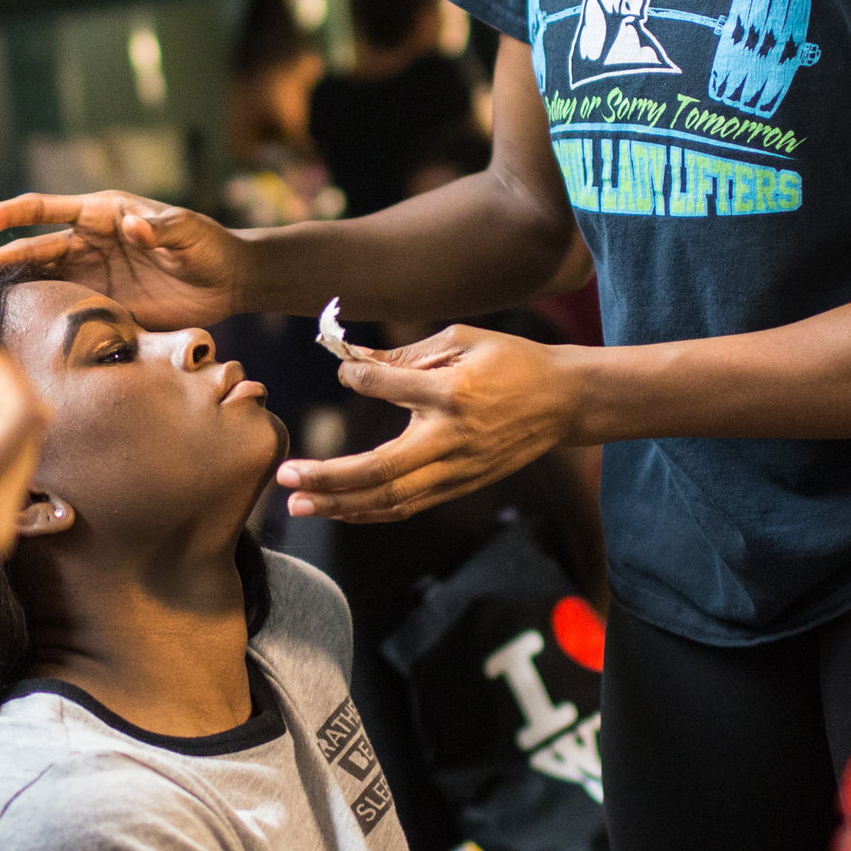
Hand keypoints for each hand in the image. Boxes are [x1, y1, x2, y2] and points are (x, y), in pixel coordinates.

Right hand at [0, 191, 244, 331]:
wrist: (227, 280)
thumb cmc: (207, 244)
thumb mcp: (188, 230)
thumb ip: (160, 227)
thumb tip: (130, 224)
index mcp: (101, 212)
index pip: (44, 209)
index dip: (10, 215)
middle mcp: (87, 240)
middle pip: (31, 249)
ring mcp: (91, 273)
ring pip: (38, 278)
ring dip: (6, 287)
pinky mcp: (101, 302)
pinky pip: (61, 306)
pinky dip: (35, 312)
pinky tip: (10, 323)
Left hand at [279, 323, 584, 521]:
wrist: (565, 401)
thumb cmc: (512, 362)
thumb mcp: (462, 339)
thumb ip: (405, 354)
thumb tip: (351, 361)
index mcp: (453, 393)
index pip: (390, 388)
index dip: (359, 379)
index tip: (344, 369)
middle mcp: (452, 439)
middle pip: (382, 469)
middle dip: (329, 477)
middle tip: (285, 475)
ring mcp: (457, 470)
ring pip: (391, 498)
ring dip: (341, 504)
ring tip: (297, 504)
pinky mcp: (460, 485)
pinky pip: (407, 505)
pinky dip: (368, 511)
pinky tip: (337, 508)